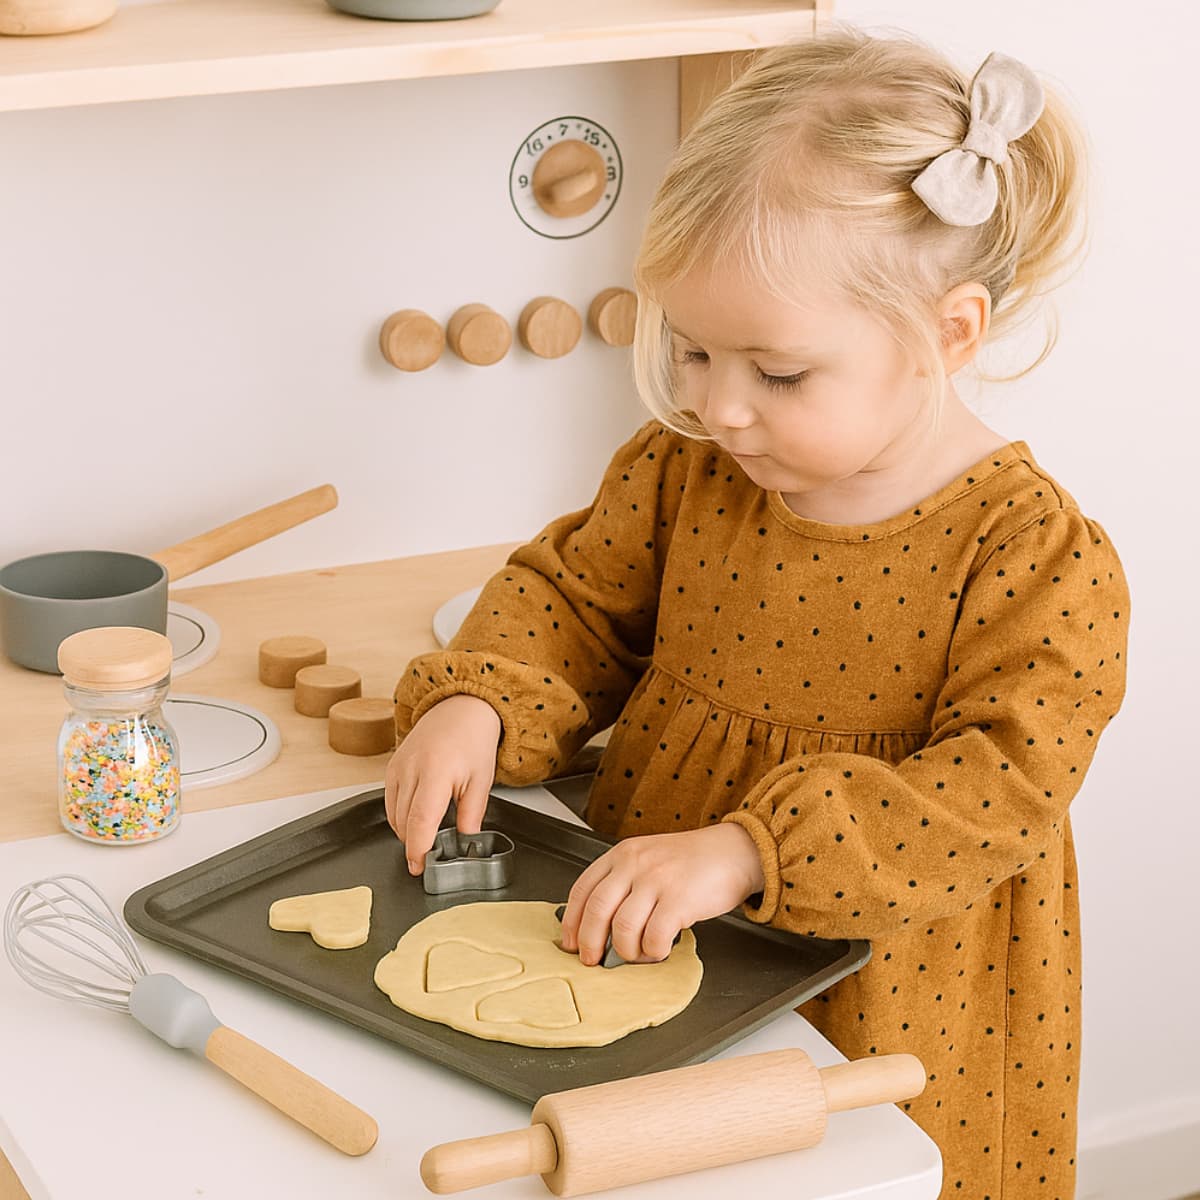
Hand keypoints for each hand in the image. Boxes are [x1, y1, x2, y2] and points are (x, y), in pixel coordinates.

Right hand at [384, 694, 502, 874]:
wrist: (460, 708)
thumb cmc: (473, 741)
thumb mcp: (482, 780)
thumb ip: (471, 814)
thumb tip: (465, 842)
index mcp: (436, 772)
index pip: (420, 820)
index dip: (418, 849)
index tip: (420, 867)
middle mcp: (411, 769)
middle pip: (403, 822)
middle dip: (414, 844)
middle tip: (431, 857)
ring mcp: (397, 767)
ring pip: (393, 815)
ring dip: (406, 832)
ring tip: (428, 837)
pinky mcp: (391, 767)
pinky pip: (389, 801)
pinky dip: (400, 816)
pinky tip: (417, 817)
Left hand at [558, 823, 765, 965]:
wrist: (734, 851)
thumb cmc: (691, 861)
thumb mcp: (649, 858)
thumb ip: (624, 882)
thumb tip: (599, 925)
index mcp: (623, 854)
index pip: (583, 889)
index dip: (572, 921)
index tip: (571, 942)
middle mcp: (635, 864)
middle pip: (597, 910)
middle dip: (590, 943)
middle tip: (593, 960)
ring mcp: (657, 880)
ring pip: (623, 928)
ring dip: (627, 951)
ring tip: (638, 954)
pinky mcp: (680, 900)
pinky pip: (654, 938)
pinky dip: (654, 952)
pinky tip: (661, 949)